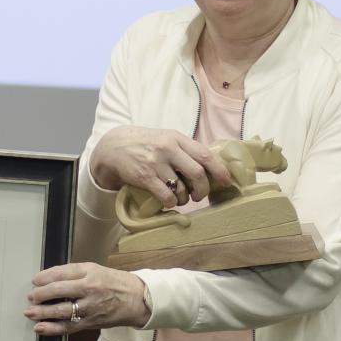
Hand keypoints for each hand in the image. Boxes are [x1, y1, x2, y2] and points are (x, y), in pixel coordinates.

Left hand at [24, 262, 149, 334]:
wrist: (136, 299)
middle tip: (31, 296)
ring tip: (29, 312)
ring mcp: (90, 307)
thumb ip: (74, 273)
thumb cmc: (113, 282)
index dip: (45, 277)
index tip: (35, 280)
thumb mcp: (95, 270)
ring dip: (42, 312)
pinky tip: (40, 328)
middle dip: (41, 294)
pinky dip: (52, 328)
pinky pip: (68, 326)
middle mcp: (89, 289)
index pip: (62, 272)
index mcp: (90, 272)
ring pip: (61, 311)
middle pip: (59, 290)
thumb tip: (49, 278)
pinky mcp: (90, 322)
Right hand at [90, 126, 231, 208]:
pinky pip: (166, 196)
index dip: (219, 170)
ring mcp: (155, 163)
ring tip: (180, 197)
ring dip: (184, 198)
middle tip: (199, 196)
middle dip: (203, 189)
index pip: (205, 155)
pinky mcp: (144, 177)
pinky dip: (170, 202)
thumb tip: (212, 167)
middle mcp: (168, 149)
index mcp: (176, 138)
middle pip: (198, 173)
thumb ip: (186, 150)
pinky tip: (167, 200)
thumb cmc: (146, 144)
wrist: (114, 146)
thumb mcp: (166, 139)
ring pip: (182, 188)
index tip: (225, 182)